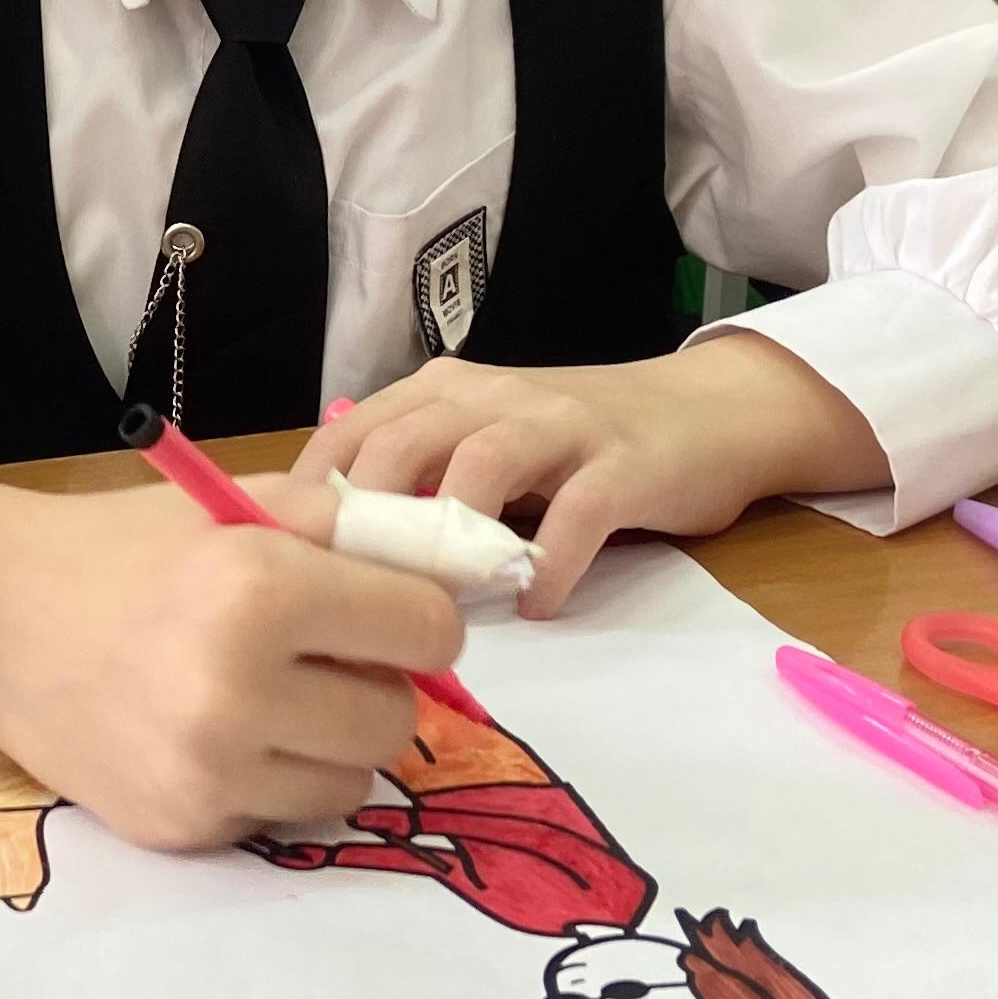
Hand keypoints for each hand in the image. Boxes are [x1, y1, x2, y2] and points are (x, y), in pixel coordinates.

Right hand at [0, 474, 461, 853]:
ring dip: (330, 742)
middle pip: (398, 718)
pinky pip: (282, 819)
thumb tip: (474, 567)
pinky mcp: (179, 828)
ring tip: (269, 697)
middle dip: (374, 683)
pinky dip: (267, 782)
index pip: (428, 628)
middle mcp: (235, 688)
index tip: (379, 610)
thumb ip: (360, 532)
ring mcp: (205, 771)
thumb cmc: (125, 549)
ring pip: (352, 783)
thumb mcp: (241, 505)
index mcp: (258, 587)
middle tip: (317, 654)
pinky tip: (211, 735)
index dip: (414, 614)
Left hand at [296, 335, 886, 617]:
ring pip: (482, 466)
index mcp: (445, 391)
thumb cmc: (578, 445)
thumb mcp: (483, 444)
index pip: (352, 432)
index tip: (290, 571)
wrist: (707, 413)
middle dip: (368, 524)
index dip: (313, 501)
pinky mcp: (626, 465)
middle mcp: (493, 396)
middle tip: (351, 601)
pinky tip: (537, 605)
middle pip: (401, 444)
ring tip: (435, 607)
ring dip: (450, 542)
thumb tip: (327, 550)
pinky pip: (578, 515)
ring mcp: (562, 425)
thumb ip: (417, 481)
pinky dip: (551, 566)